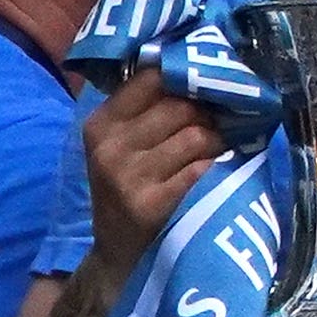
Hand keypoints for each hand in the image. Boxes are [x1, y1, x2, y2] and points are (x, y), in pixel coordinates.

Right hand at [83, 70, 223, 270]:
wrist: (115, 250)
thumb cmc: (125, 185)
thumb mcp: (118, 143)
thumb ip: (145, 107)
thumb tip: (195, 66)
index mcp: (101, 123)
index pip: (151, 78)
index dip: (185, 75)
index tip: (204, 80)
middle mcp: (110, 146)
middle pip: (180, 106)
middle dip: (206, 112)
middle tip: (216, 122)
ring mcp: (128, 176)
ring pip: (195, 136)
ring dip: (214, 140)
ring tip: (213, 148)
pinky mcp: (151, 204)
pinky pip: (199, 169)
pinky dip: (211, 166)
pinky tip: (209, 170)